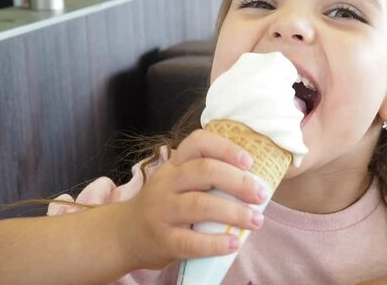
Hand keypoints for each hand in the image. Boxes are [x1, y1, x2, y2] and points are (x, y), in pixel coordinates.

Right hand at [119, 130, 266, 269]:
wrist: (126, 234)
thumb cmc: (165, 206)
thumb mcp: (178, 182)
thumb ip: (206, 178)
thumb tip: (254, 184)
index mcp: (175, 165)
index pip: (198, 142)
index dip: (226, 148)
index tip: (249, 162)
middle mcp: (166, 183)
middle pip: (204, 171)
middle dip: (238, 181)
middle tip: (261, 194)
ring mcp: (162, 211)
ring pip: (200, 205)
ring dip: (234, 213)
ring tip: (255, 221)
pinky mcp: (162, 240)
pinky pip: (190, 241)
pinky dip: (215, 243)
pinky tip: (234, 243)